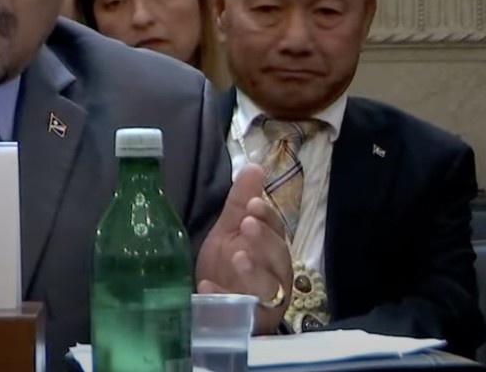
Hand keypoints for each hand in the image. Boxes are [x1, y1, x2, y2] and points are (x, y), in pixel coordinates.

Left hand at [196, 163, 292, 333]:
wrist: (217, 304)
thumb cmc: (229, 263)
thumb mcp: (231, 229)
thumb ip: (241, 200)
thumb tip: (254, 165)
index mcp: (271, 248)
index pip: (277, 230)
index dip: (268, 217)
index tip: (253, 204)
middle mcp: (274, 273)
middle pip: (278, 257)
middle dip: (264, 240)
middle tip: (247, 224)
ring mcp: (263, 299)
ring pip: (267, 286)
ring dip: (253, 271)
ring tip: (237, 256)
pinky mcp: (248, 320)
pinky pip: (238, 310)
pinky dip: (223, 297)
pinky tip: (207, 286)